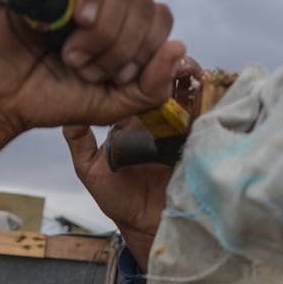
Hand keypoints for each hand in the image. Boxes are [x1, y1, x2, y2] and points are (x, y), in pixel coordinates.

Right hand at [0, 0, 187, 194]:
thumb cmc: (50, 98)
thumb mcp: (112, 104)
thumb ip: (152, 87)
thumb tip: (181, 48)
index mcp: (122, 25)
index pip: (160, 16)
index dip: (148, 48)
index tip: (117, 78)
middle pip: (143, 1)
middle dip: (122, 46)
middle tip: (87, 71)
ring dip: (104, 29)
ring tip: (73, 55)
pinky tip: (81, 18)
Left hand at [63, 58, 200, 270]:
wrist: (149, 226)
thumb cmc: (119, 199)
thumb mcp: (90, 169)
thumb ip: (80, 141)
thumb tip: (67, 115)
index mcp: (132, 117)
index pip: (138, 81)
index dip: (143, 65)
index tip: (145, 56)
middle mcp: (159, 117)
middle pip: (168, 79)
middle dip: (173, 64)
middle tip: (174, 61)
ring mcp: (182, 127)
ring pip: (192, 90)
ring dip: (195, 76)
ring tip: (192, 72)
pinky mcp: (202, 140)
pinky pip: (211, 113)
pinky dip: (215, 97)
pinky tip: (211, 89)